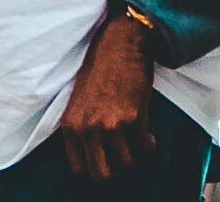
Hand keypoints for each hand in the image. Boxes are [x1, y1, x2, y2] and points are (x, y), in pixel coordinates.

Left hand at [58, 12, 154, 182]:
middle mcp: (87, 128)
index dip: (95, 168)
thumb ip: (82, 128)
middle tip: (123, 157)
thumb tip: (95, 155)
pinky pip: (145, 148)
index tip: (106, 162)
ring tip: (136, 142)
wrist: (119, 44)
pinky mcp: (132, 119)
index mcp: (70, 124)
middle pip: (101, 175)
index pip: (78, 169)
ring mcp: (109, 124)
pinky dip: (149, 144)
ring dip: (135, 156)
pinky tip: (147, 133)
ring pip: (127, 165)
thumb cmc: (99, 70)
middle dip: (116, 171)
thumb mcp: (78, 101)